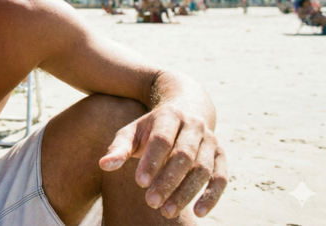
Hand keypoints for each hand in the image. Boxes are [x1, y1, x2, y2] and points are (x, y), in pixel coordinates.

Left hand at [99, 104, 226, 218]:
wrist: (182, 112)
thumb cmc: (149, 130)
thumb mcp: (131, 133)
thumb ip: (118, 148)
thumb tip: (104, 165)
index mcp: (169, 116)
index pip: (162, 140)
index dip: (152, 162)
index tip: (140, 184)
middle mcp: (194, 125)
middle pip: (184, 156)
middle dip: (168, 181)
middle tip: (151, 203)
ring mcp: (210, 140)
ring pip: (203, 169)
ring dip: (186, 193)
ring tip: (167, 211)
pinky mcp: (221, 155)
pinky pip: (221, 177)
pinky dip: (212, 196)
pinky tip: (199, 213)